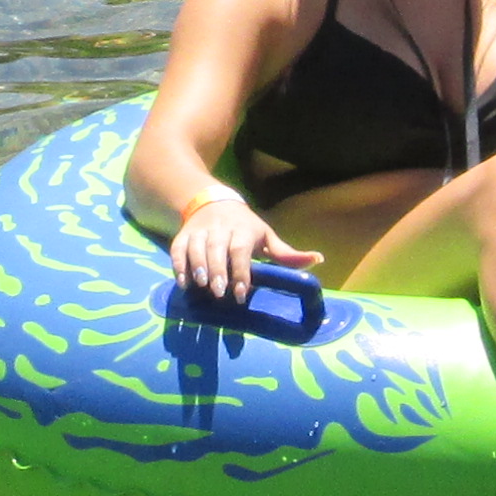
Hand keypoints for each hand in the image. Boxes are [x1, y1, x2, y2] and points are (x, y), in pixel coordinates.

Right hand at [169, 183, 317, 303]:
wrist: (213, 202)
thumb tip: (318, 260)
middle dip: (217, 271)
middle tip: (219, 293)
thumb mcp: (266, 236)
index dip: (241, 272)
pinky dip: (178, 265)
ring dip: (197, 267)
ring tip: (201, 287)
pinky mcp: (183, 235)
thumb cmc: (245, 227)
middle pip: (217, 249)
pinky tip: (183, 282)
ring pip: (196, 248)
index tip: (241, 293)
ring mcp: (199, 231)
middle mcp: (220, 229)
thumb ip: (286, 254)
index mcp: (243, 231)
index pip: (240, 250)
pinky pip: (178, 249)